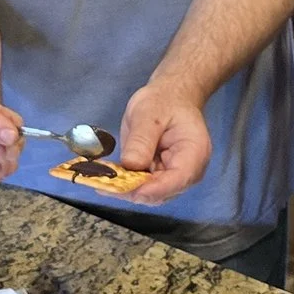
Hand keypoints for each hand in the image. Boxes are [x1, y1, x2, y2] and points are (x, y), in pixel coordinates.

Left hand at [114, 78, 211, 204]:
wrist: (170, 99)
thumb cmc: (164, 102)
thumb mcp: (148, 113)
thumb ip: (141, 140)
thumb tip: (131, 166)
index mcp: (194, 153)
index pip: (177, 180)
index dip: (151, 189)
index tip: (124, 188)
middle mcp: (188, 172)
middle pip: (161, 193)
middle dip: (132, 190)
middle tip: (102, 183)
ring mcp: (173, 178)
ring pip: (149, 195)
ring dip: (125, 189)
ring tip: (100, 180)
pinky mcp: (159, 178)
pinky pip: (142, 187)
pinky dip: (124, 184)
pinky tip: (105, 177)